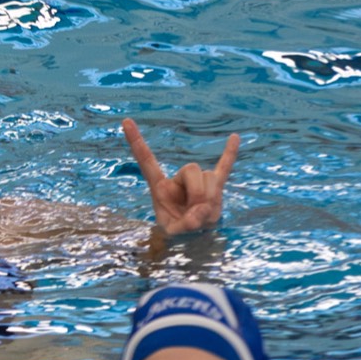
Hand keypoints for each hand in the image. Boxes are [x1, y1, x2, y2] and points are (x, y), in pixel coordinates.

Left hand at [123, 119, 238, 234]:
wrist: (192, 238)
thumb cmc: (177, 230)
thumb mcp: (174, 232)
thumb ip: (184, 225)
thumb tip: (201, 212)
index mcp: (160, 186)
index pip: (147, 161)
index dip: (136, 142)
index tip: (126, 121)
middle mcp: (179, 179)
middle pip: (192, 169)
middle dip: (198, 192)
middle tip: (196, 213)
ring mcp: (198, 181)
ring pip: (210, 177)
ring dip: (211, 198)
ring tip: (204, 215)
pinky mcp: (215, 186)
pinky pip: (224, 168)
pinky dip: (230, 154)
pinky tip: (235, 137)